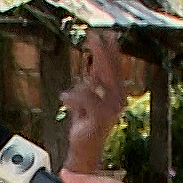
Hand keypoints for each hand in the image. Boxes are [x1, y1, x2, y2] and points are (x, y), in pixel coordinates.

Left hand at [59, 30, 125, 171]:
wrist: (85, 148)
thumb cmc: (87, 124)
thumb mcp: (88, 97)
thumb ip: (92, 80)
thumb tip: (93, 61)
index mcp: (116, 93)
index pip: (115, 68)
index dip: (111, 51)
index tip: (107, 34)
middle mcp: (117, 100)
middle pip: (110, 71)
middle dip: (102, 51)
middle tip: (93, 35)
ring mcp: (110, 109)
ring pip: (100, 82)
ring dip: (90, 72)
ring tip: (74, 79)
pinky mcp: (100, 118)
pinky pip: (87, 99)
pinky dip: (74, 97)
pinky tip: (64, 98)